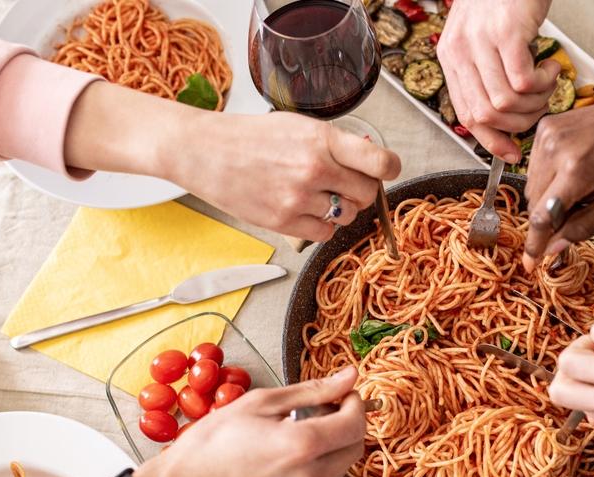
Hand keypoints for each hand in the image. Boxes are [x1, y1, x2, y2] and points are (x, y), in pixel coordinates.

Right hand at [132, 367, 365, 476]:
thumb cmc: (212, 444)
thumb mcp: (260, 403)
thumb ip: (311, 391)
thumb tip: (349, 377)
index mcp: (303, 446)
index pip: (355, 423)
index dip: (355, 402)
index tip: (343, 392)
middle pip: (355, 446)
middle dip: (349, 422)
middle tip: (325, 407)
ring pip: (342, 465)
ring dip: (335, 443)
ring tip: (302, 428)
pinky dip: (320, 462)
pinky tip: (292, 451)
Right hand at [171, 112, 400, 240]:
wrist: (204, 152)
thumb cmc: (250, 137)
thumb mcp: (297, 126)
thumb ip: (335, 143)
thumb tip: (370, 158)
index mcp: (321, 139)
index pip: (379, 162)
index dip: (389, 168)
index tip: (386, 170)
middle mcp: (314, 169)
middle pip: (367, 193)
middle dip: (361, 190)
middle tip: (343, 183)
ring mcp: (299, 199)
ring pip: (348, 216)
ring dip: (340, 209)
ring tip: (316, 194)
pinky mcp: (285, 222)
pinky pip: (325, 233)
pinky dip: (321, 225)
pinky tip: (304, 209)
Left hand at [437, 0, 559, 161]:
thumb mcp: (483, 39)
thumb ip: (485, 73)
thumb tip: (502, 116)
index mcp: (451, 57)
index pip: (465, 115)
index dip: (490, 141)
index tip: (510, 151)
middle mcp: (461, 51)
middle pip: (485, 116)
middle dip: (517, 125)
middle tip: (537, 109)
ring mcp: (482, 42)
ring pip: (505, 104)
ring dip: (534, 104)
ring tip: (545, 86)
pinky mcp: (507, 33)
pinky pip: (523, 82)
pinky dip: (542, 85)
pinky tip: (548, 68)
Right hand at [523, 78, 593, 270]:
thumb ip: (584, 226)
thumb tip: (553, 249)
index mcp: (577, 171)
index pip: (542, 217)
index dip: (534, 244)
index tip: (531, 263)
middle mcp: (556, 150)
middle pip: (533, 203)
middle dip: (548, 218)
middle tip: (575, 214)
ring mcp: (547, 135)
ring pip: (530, 186)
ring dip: (546, 198)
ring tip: (577, 190)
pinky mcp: (544, 127)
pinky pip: (534, 166)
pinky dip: (547, 178)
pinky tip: (570, 173)